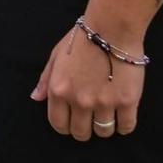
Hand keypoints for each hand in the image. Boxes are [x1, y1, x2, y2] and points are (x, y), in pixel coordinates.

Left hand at [33, 21, 144, 139]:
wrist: (111, 29)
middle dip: (84, 130)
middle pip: (81, 133)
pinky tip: (123, 116)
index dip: (65, 127)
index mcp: (59, 90)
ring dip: (105, 127)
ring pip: (103, 132)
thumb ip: (46, 80)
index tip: (73, 122)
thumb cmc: (82, 40)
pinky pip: (126, 127)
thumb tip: (36, 98)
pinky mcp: (127, 101)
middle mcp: (79, 101)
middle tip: (91, 120)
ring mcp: (104, 103)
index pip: (58, 124)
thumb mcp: (56, 56)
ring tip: (108, 115)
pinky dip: (124, 126)